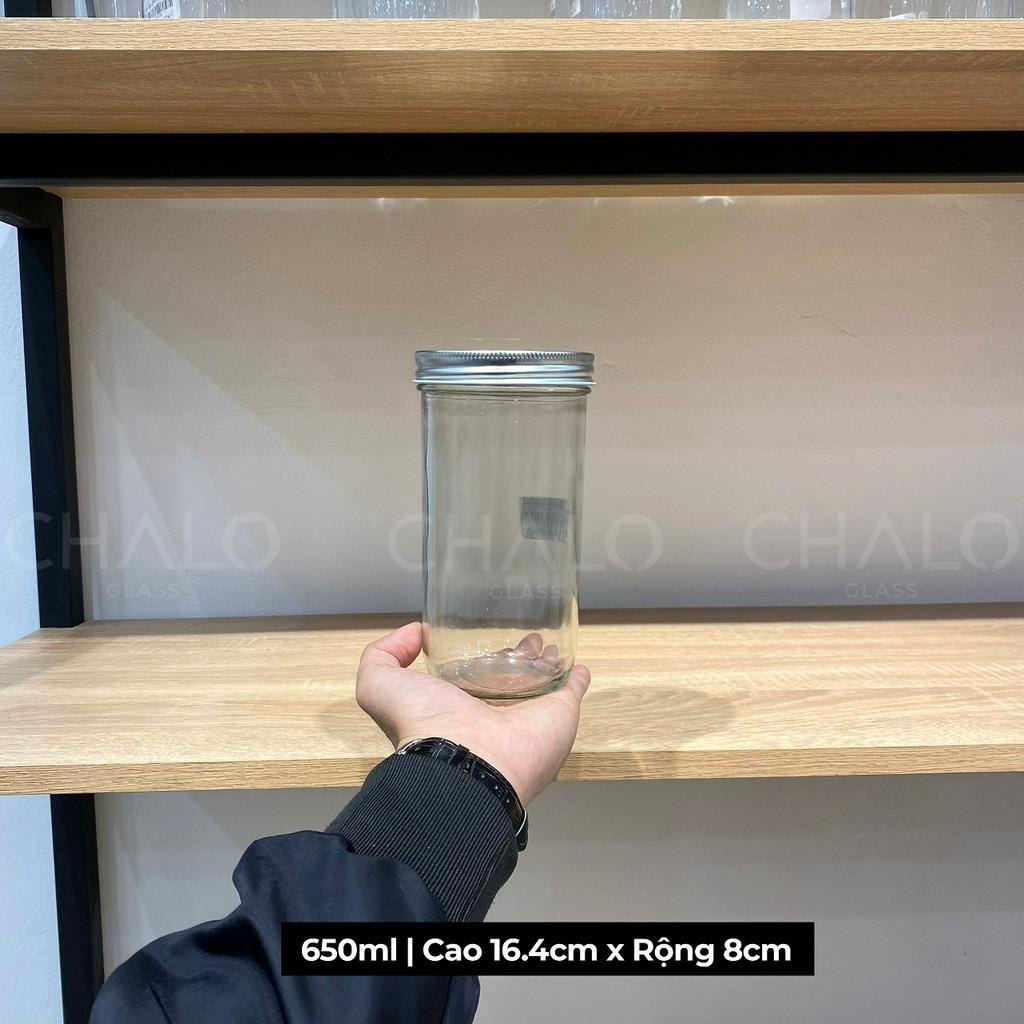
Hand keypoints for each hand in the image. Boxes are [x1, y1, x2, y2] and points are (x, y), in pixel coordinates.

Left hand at [356, 622, 590, 804]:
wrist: (465, 763)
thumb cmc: (422, 724)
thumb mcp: (379, 685)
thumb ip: (382, 655)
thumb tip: (414, 633)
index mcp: (456, 708)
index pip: (470, 677)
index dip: (476, 655)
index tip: (479, 634)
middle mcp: (493, 712)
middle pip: (508, 679)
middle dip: (514, 656)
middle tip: (521, 636)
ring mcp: (529, 713)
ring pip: (540, 681)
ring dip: (544, 661)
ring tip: (543, 641)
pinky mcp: (559, 712)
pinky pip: (572, 690)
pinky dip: (578, 677)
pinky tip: (578, 665)